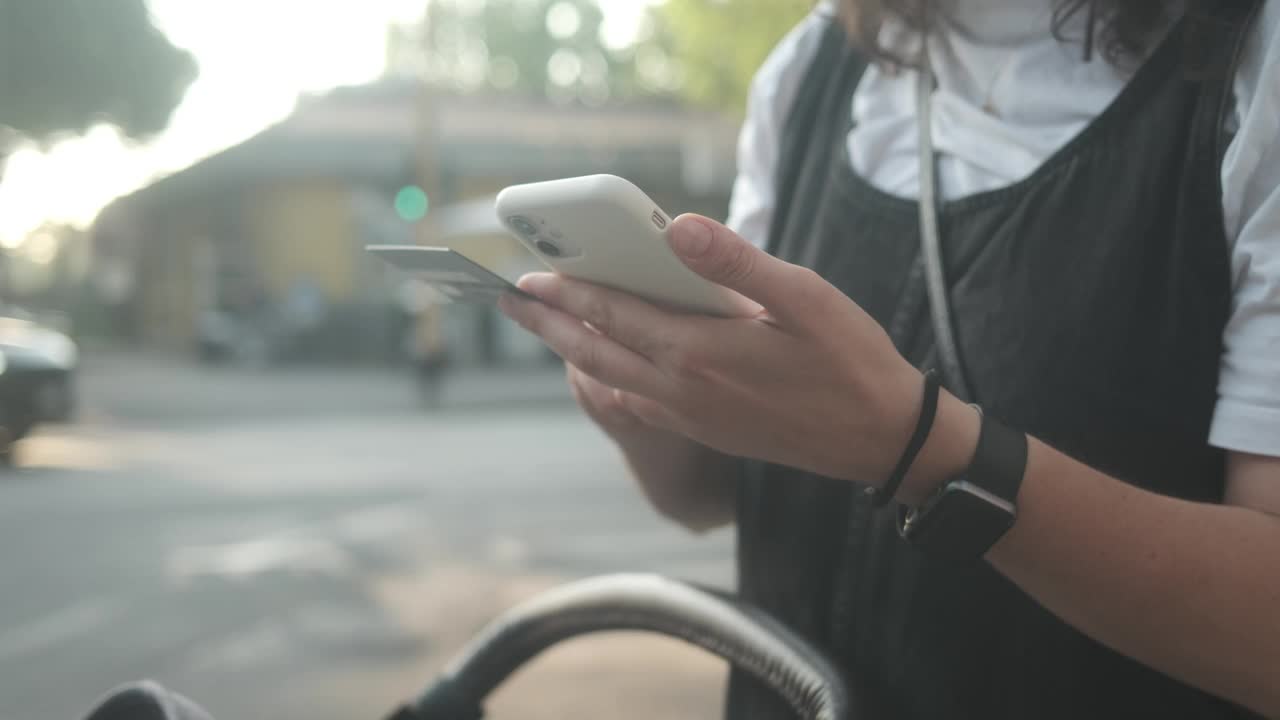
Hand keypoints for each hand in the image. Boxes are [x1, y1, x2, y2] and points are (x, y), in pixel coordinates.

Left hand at [499, 214, 977, 496]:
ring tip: (546, 330)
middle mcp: (683, 390)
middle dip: (549, 325)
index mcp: (700, 351)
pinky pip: (636, 404)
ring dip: (571, 353)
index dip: (568, 292)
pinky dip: (607, 381)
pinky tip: (604, 371)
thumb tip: (677, 226)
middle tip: (510, 302)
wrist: (879, 438)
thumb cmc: (849, 361)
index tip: (530, 274)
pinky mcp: (705, 430)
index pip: (615, 314)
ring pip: (610, 381)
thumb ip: (736, 262)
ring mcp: (691, 416)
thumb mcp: (804, 298)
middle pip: (596, 352)